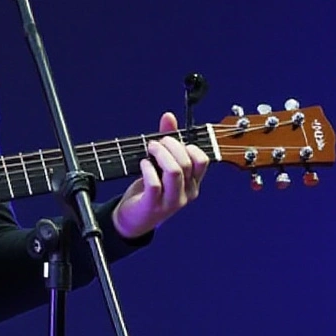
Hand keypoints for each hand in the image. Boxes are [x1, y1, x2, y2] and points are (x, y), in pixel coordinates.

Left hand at [112, 112, 209, 238]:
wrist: (133, 219)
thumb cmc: (150, 190)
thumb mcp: (161, 165)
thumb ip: (167, 142)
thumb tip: (169, 116)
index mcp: (193, 183)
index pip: (202, 160)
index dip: (187, 145)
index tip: (171, 141)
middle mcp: (187, 193)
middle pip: (186, 162)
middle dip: (170, 145)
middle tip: (155, 142)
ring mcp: (172, 201)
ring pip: (174, 171)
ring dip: (160, 154)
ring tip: (149, 149)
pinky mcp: (154, 205)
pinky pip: (154, 183)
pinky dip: (147, 168)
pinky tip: (142, 164)